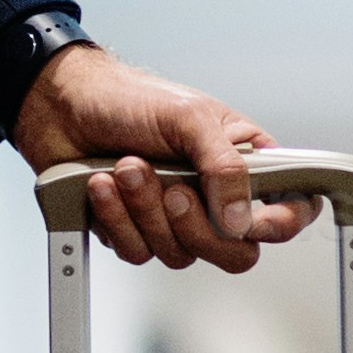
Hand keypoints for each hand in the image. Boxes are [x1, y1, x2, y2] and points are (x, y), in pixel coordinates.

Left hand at [7, 44, 325, 273]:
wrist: (64, 105)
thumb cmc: (130, 98)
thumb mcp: (189, 118)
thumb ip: (224, 166)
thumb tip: (240, 220)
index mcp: (243, 162)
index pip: (288, 210)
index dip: (279, 224)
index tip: (251, 220)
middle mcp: (214, 196)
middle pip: (234, 251)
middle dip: (196, 226)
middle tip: (171, 189)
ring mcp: (175, 218)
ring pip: (180, 254)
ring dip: (146, 211)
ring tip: (126, 167)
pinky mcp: (137, 230)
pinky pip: (138, 252)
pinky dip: (118, 219)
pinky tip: (103, 186)